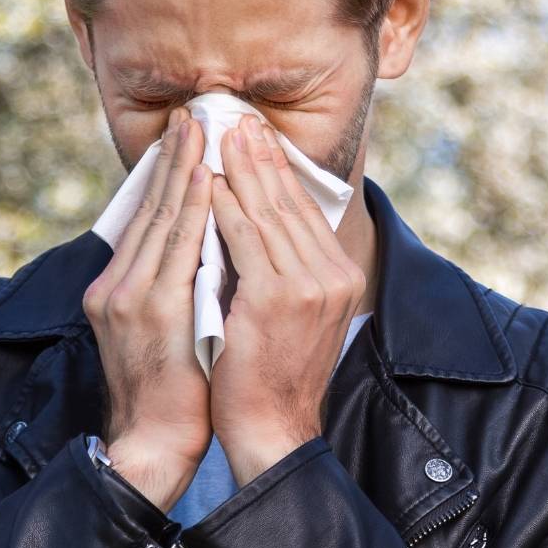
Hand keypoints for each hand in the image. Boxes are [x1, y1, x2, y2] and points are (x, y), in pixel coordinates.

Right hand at [81, 106, 214, 511]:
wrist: (153, 442)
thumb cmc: (170, 391)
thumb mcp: (164, 329)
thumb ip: (173, 288)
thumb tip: (202, 251)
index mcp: (117, 287)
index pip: (147, 217)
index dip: (168, 174)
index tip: (187, 135)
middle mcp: (116, 285)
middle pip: (149, 206)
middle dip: (174, 157)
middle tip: (194, 111)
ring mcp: (130, 295)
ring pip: (161, 217)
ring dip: (184, 168)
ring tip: (201, 127)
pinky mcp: (150, 309)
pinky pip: (177, 247)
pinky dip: (193, 208)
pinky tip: (209, 179)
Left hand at [208, 114, 366, 485]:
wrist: (272, 430)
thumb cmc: (271, 377)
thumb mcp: (291, 316)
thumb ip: (283, 272)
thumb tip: (251, 228)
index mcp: (339, 278)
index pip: (303, 211)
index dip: (277, 170)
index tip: (254, 136)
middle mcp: (333, 275)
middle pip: (289, 202)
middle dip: (260, 156)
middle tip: (235, 117)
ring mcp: (308, 285)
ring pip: (268, 212)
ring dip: (240, 169)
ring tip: (218, 135)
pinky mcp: (278, 297)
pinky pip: (246, 239)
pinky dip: (225, 206)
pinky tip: (208, 182)